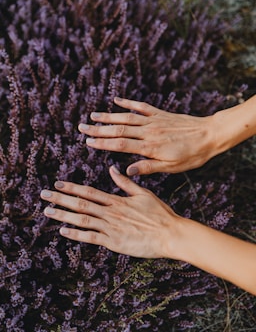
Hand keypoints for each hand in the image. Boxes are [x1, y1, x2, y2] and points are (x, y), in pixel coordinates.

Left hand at [41, 166, 180, 258]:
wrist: (170, 234)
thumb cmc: (159, 214)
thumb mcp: (143, 193)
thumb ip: (125, 183)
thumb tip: (113, 168)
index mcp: (117, 200)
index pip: (89, 192)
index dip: (72, 188)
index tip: (58, 183)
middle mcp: (111, 212)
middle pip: (81, 204)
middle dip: (61, 198)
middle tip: (44, 194)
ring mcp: (111, 227)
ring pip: (82, 219)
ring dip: (63, 214)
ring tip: (47, 210)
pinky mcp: (113, 242)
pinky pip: (90, 237)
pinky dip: (75, 234)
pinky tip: (63, 231)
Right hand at [78, 97, 215, 175]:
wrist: (210, 135)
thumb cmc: (192, 155)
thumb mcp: (172, 167)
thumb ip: (148, 167)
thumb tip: (126, 170)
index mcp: (150, 146)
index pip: (120, 144)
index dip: (102, 143)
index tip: (88, 141)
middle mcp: (149, 131)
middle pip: (119, 129)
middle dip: (98, 128)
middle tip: (82, 127)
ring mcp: (154, 120)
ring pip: (126, 117)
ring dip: (108, 116)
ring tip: (93, 115)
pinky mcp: (160, 114)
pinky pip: (141, 107)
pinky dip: (128, 103)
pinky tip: (117, 101)